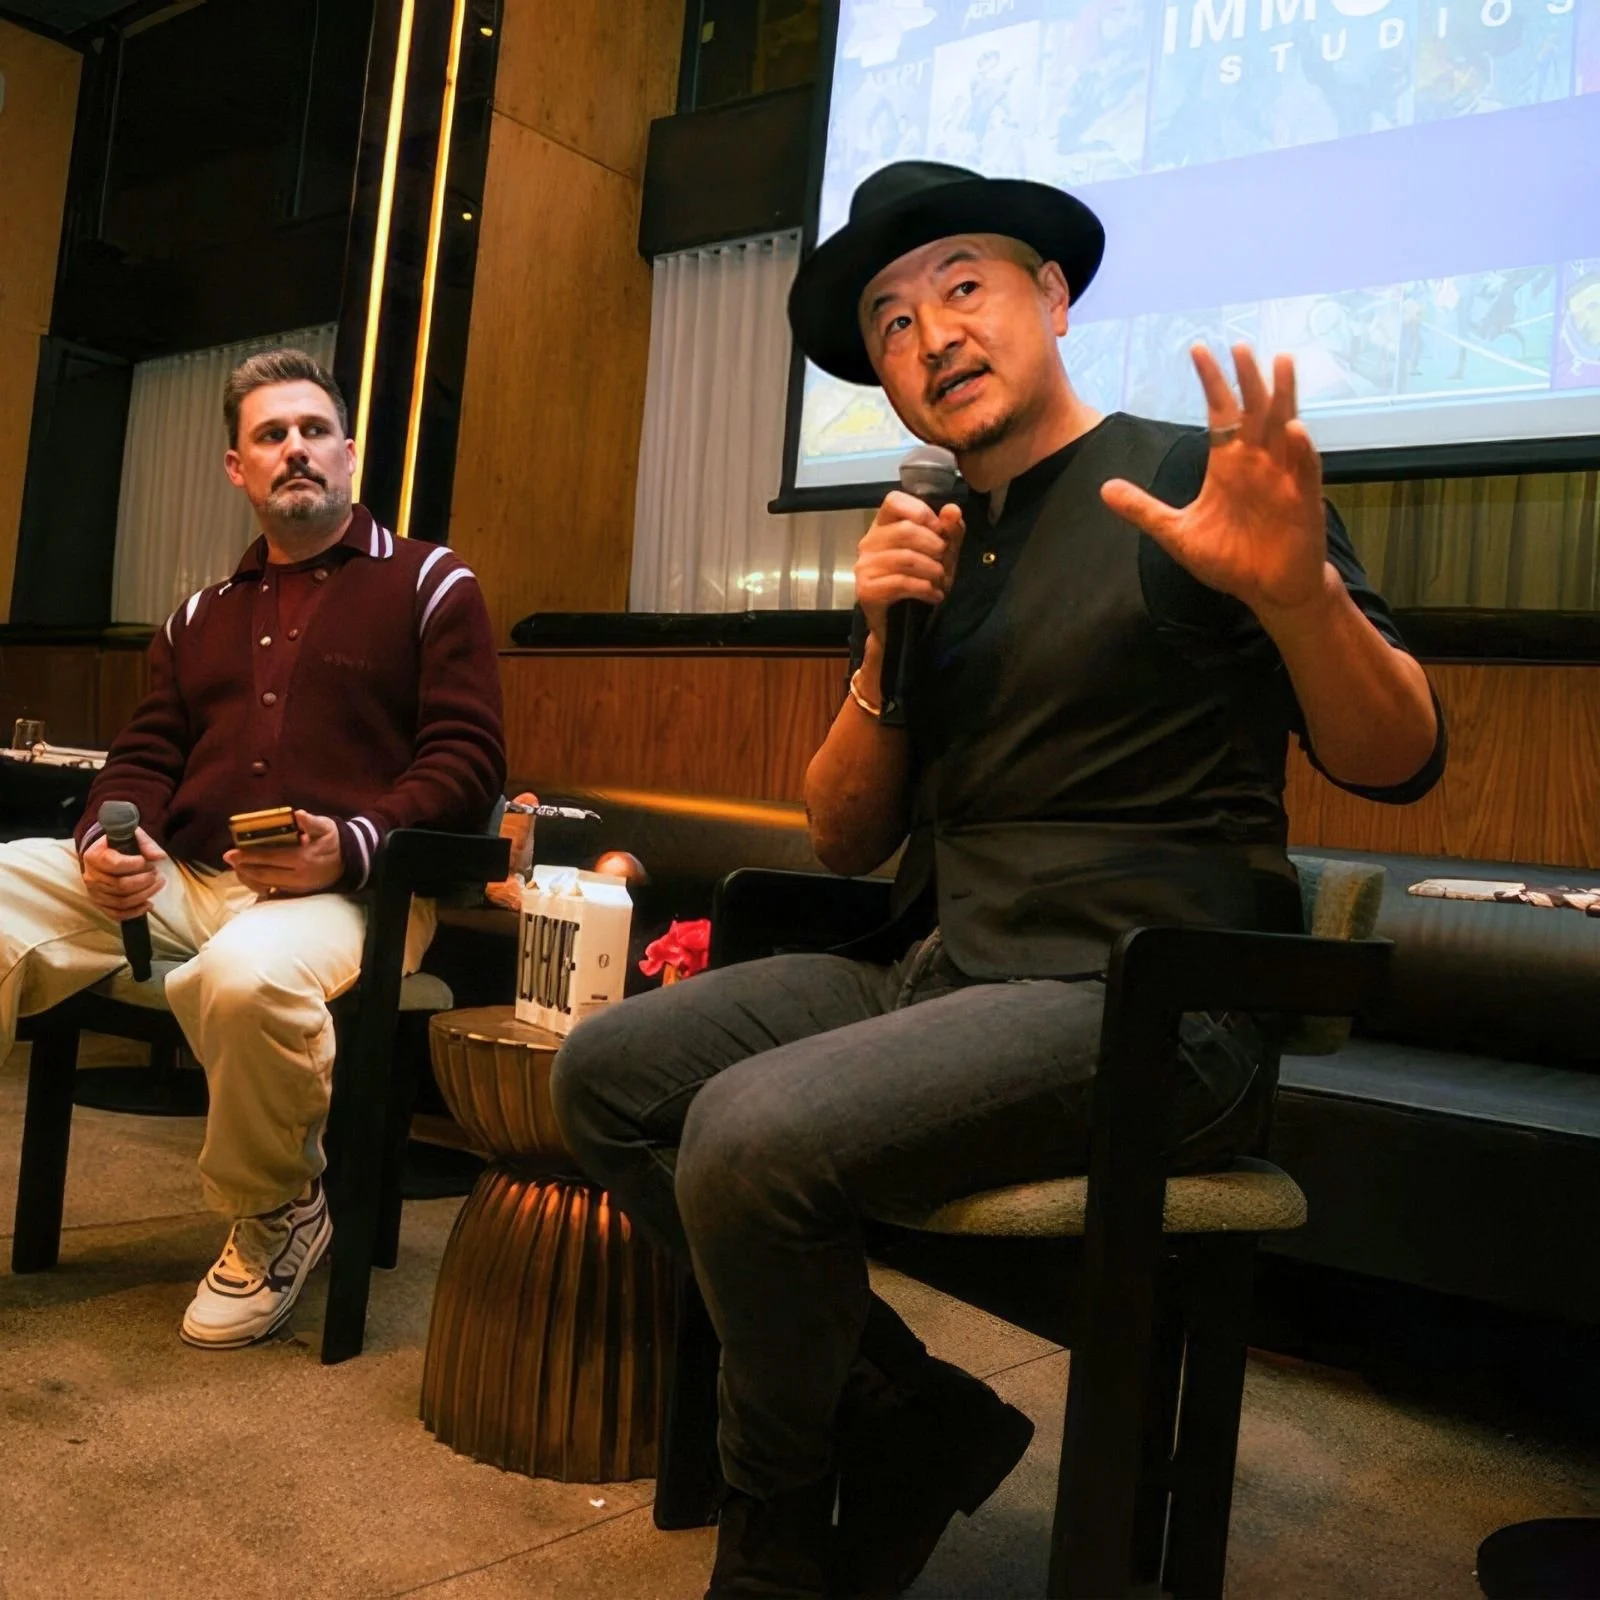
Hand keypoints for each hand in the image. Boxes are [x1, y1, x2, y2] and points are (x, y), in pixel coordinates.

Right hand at [81, 828, 166, 922]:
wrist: (106, 854)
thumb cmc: (120, 844)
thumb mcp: (133, 836)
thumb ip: (146, 844)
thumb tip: (160, 857)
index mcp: (94, 856)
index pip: (114, 864)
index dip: (135, 865)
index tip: (148, 862)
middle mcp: (90, 876)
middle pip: (120, 885)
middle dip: (145, 881)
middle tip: (157, 874)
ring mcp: (94, 892)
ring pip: (121, 901)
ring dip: (144, 894)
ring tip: (158, 884)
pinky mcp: (100, 904)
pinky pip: (116, 914)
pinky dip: (134, 912)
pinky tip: (148, 905)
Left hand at [223, 810, 343, 898]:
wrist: (350, 860)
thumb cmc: (334, 839)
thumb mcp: (326, 826)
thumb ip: (311, 821)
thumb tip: (298, 814)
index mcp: (303, 858)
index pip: (270, 857)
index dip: (249, 855)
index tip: (231, 852)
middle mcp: (298, 875)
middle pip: (264, 873)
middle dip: (243, 867)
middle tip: (228, 859)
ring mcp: (298, 887)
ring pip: (266, 884)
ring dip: (249, 877)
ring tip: (237, 868)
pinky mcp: (298, 892)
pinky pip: (273, 891)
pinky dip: (259, 885)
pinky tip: (250, 878)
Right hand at [855, 490, 965, 644]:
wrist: (903, 624)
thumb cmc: (920, 581)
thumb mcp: (943, 554)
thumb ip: (950, 530)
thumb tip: (952, 510)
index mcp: (884, 526)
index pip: (894, 500)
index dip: (920, 511)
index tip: (939, 530)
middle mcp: (869, 542)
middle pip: (905, 530)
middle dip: (933, 546)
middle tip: (943, 560)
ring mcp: (864, 566)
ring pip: (905, 558)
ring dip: (932, 570)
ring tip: (940, 580)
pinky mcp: (866, 589)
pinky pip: (900, 582)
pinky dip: (924, 589)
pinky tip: (934, 595)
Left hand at [1101, 345, 1328, 621]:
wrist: (1267, 590)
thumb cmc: (1230, 559)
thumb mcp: (1177, 533)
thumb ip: (1144, 509)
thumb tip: (1103, 489)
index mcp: (1228, 464)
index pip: (1221, 413)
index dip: (1211, 382)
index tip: (1198, 349)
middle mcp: (1257, 462)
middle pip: (1253, 410)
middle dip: (1246, 379)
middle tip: (1237, 345)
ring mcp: (1282, 478)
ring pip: (1284, 427)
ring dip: (1282, 396)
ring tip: (1279, 361)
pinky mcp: (1302, 501)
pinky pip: (1304, 470)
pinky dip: (1301, 449)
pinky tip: (1295, 428)